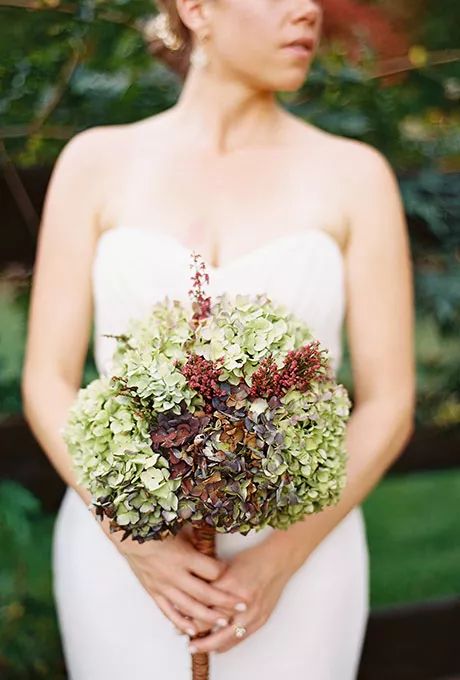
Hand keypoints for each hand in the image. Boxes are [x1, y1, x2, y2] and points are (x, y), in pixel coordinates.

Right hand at [113, 526, 246, 637]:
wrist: (131, 537)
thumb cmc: (160, 530)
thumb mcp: (183, 531)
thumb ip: (200, 541)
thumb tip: (220, 541)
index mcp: (184, 556)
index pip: (212, 570)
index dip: (224, 572)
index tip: (232, 572)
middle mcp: (175, 574)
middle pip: (205, 593)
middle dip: (225, 601)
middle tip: (242, 604)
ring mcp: (164, 586)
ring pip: (189, 607)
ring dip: (208, 616)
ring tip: (224, 621)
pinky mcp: (154, 593)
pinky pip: (169, 612)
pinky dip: (181, 623)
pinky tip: (193, 631)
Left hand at [187, 540, 292, 653]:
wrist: (278, 561)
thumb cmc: (252, 559)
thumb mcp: (226, 566)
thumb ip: (211, 581)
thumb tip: (192, 594)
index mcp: (230, 584)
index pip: (203, 605)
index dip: (189, 614)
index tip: (178, 617)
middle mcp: (240, 601)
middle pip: (213, 624)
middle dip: (196, 633)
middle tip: (183, 637)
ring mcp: (252, 613)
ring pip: (226, 636)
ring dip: (210, 644)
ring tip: (196, 647)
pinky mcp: (260, 619)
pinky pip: (240, 637)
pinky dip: (227, 644)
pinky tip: (217, 648)